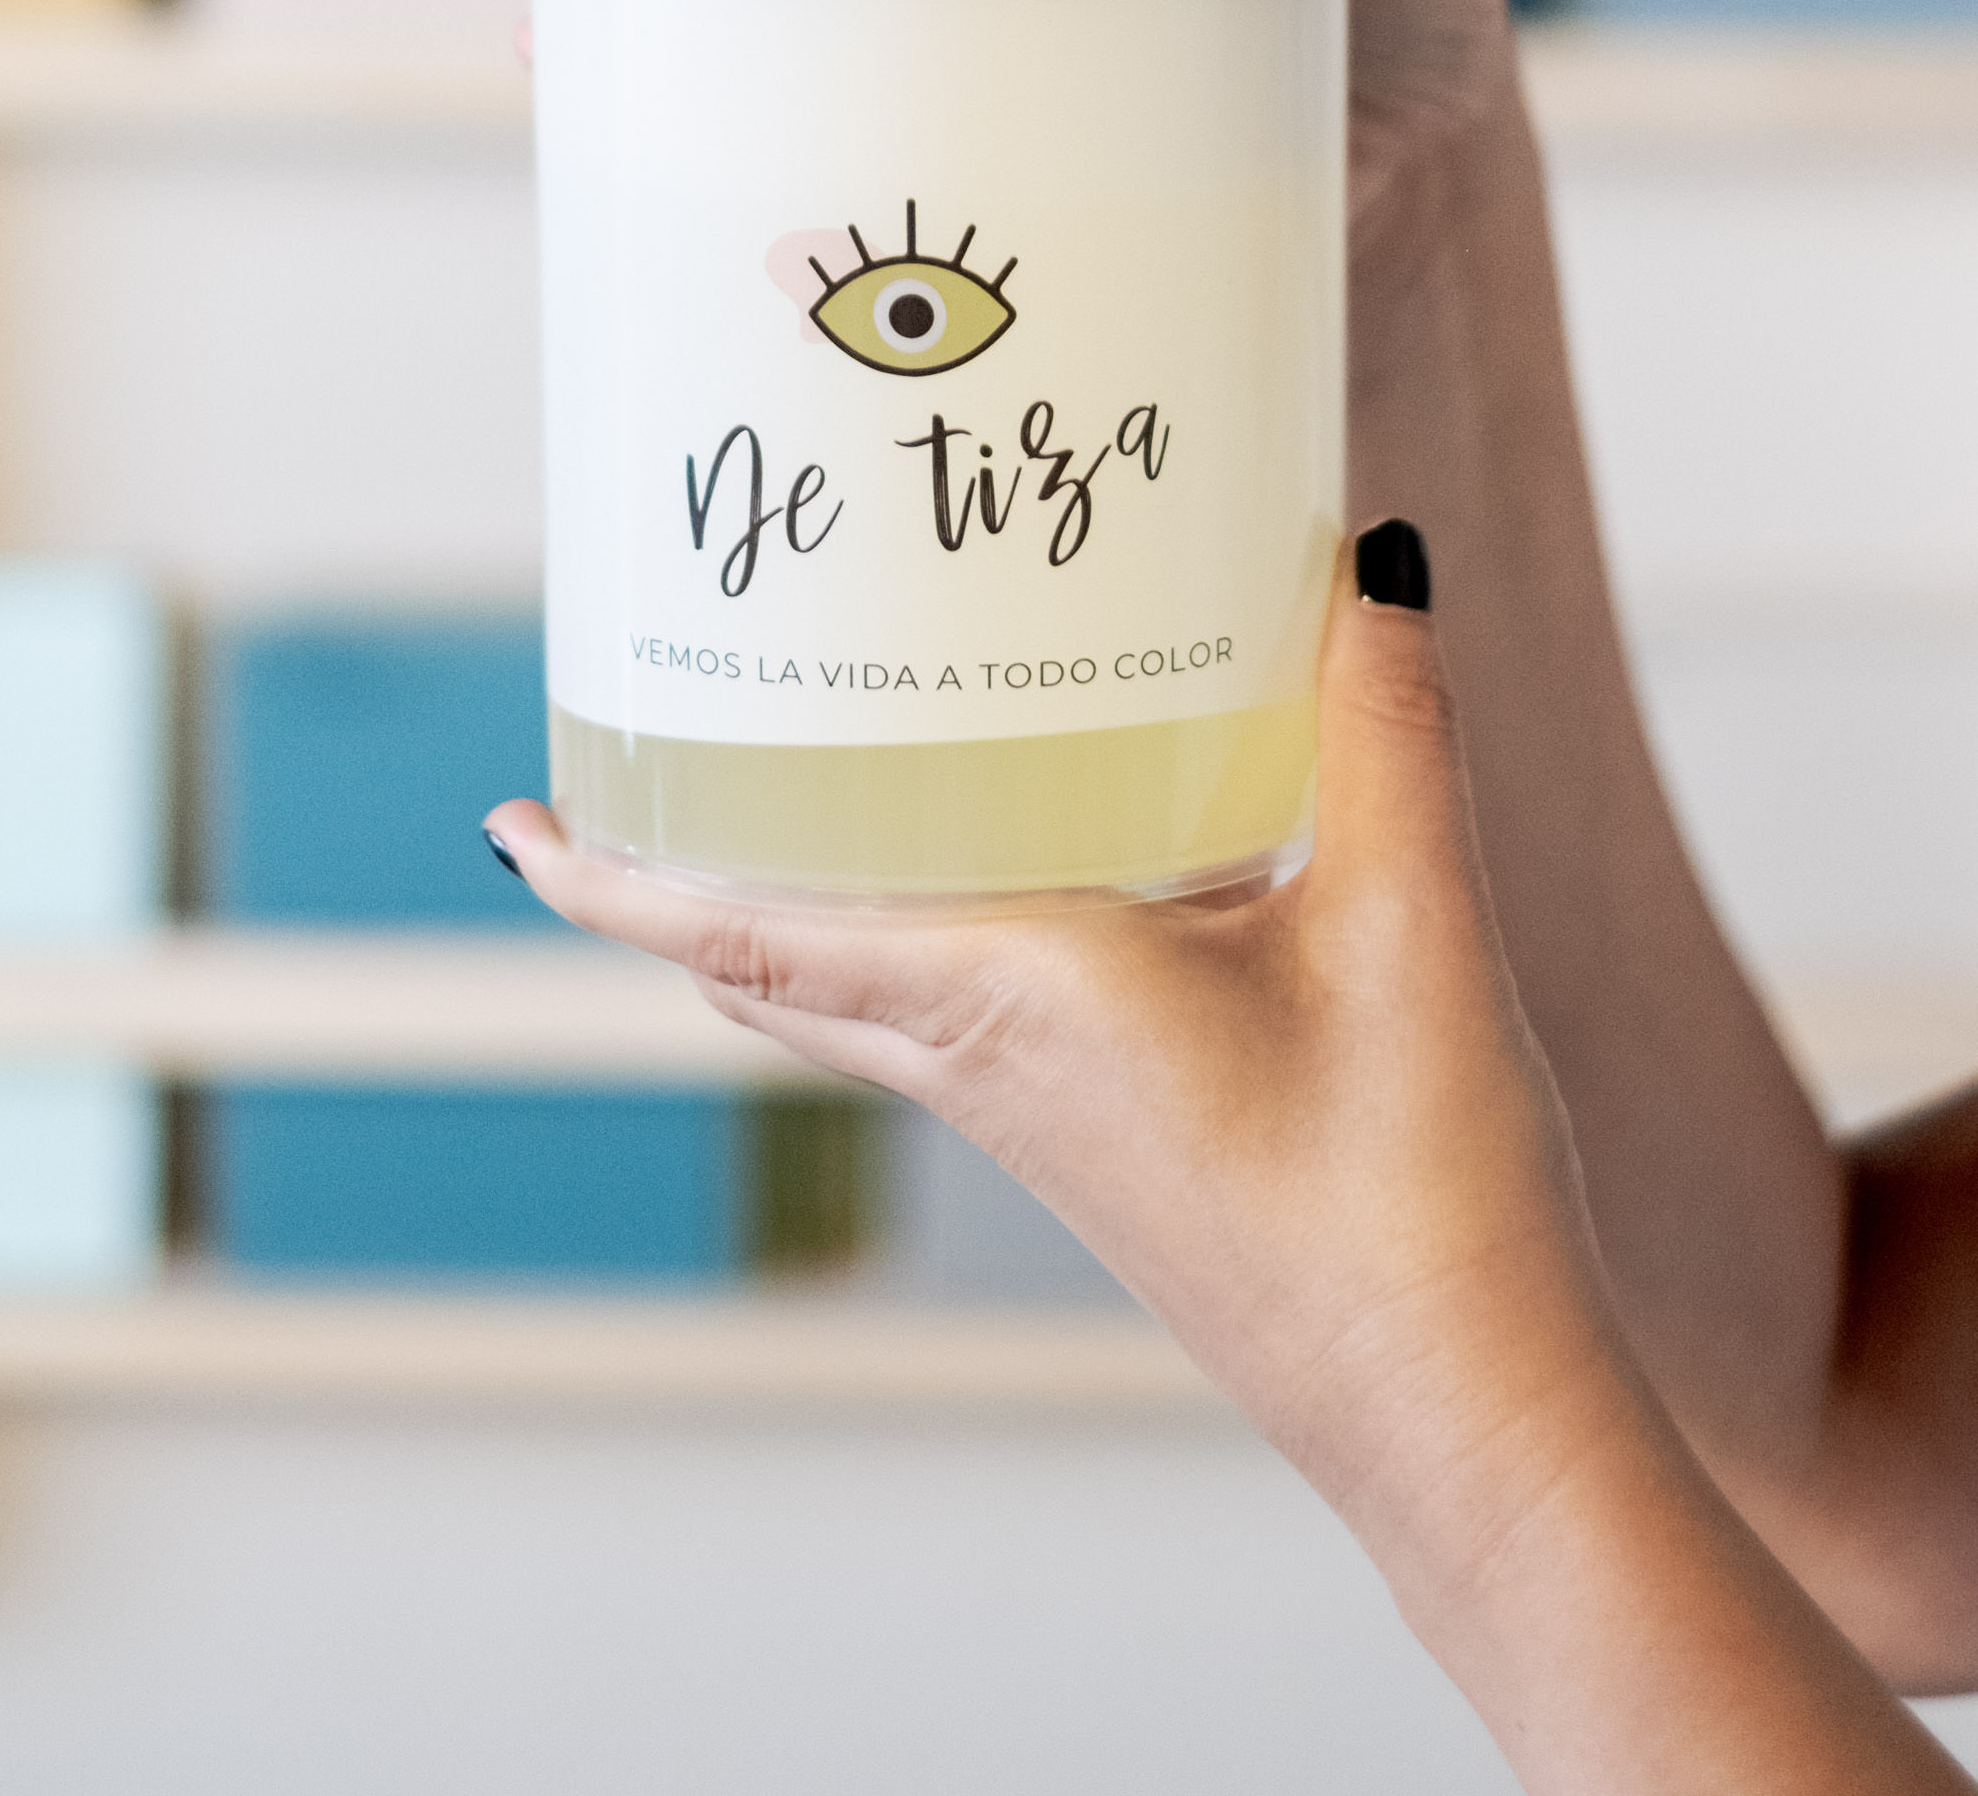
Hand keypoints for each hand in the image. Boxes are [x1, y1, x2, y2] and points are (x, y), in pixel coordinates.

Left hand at [491, 542, 1620, 1569]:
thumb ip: (1385, 727)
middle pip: (772, 967)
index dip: (623, 886)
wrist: (1464, 1423)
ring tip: (778, 775)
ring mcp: (1033, 1117)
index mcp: (1015, 1006)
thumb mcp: (1410, 927)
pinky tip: (1006, 857)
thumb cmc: (1418, 1211)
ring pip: (853, 994)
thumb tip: (1367, 554)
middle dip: (679, 876)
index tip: (513, 825)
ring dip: (784, 903)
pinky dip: (905, 929)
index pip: (758, 939)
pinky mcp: (1093, 1140)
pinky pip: (946, 1014)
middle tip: (623, 755)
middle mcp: (988, 1065)